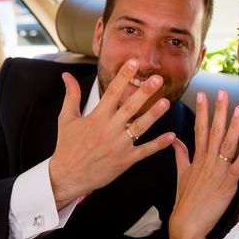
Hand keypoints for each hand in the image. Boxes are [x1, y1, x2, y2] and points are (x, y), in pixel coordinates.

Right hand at [49, 59, 175, 208]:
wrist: (68, 176)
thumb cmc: (67, 147)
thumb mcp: (67, 119)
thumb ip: (71, 95)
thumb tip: (66, 75)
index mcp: (96, 117)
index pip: (112, 92)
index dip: (123, 76)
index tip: (133, 62)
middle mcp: (109, 129)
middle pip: (130, 107)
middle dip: (144, 92)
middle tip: (157, 79)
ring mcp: (118, 146)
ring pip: (140, 127)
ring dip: (154, 114)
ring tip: (166, 102)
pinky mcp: (125, 160)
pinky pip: (145, 151)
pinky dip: (158, 144)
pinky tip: (171, 136)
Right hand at [169, 90, 238, 238]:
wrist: (187, 223)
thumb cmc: (185, 200)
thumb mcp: (181, 175)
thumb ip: (181, 155)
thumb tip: (175, 140)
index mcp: (197, 158)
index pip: (200, 129)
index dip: (202, 111)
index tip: (203, 94)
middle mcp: (207, 162)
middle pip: (214, 132)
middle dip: (219, 111)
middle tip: (223, 92)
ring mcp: (217, 173)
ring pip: (226, 146)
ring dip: (233, 128)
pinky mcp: (226, 186)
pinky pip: (235, 170)